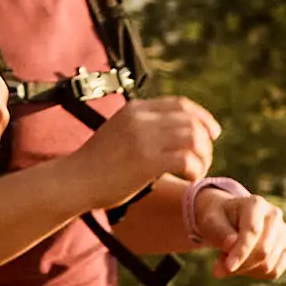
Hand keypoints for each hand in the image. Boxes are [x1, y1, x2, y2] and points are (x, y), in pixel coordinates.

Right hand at [102, 90, 224, 196]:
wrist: (73, 181)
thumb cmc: (96, 164)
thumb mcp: (119, 132)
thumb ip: (143, 128)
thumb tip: (173, 133)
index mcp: (135, 109)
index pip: (181, 104)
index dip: (203, 117)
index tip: (212, 133)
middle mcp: (141, 119)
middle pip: (192, 121)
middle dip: (206, 142)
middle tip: (204, 160)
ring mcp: (144, 139)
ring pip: (194, 139)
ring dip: (203, 157)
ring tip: (196, 172)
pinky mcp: (146, 162)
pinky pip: (186, 160)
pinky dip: (194, 170)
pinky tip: (188, 179)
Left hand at [128, 176, 285, 279]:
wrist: (223, 217)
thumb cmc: (209, 216)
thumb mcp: (206, 220)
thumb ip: (217, 230)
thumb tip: (233, 245)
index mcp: (254, 205)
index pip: (251, 234)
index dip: (238, 254)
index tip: (221, 270)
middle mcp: (273, 215)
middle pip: (262, 252)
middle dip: (239, 264)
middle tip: (218, 267)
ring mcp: (282, 231)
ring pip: (269, 263)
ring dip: (246, 269)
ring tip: (228, 260)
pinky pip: (274, 270)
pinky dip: (257, 272)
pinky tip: (242, 263)